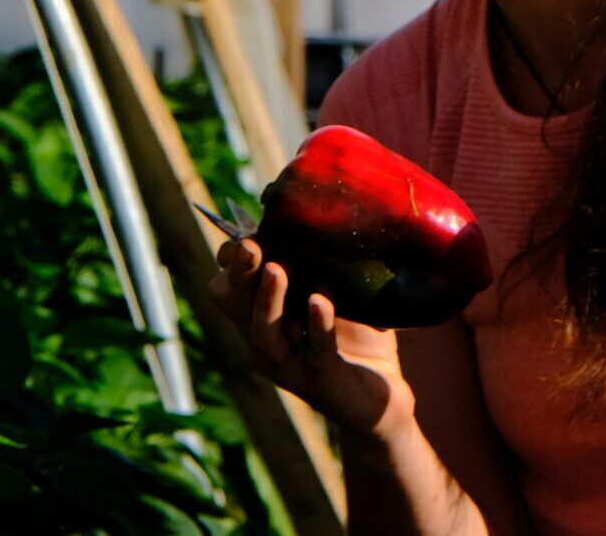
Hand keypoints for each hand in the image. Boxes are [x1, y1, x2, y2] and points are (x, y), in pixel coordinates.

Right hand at [209, 237, 414, 436]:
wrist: (380, 398)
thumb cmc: (352, 340)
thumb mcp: (334, 294)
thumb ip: (322, 262)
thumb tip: (325, 207)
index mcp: (259, 319)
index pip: (226, 287)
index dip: (229, 261)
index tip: (247, 232)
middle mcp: (263, 342)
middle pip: (234, 305)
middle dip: (239, 274)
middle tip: (250, 245)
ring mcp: (289, 364)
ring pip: (263, 332)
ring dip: (268, 300)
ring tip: (276, 269)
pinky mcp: (322, 379)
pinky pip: (315, 350)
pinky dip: (317, 325)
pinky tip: (321, 303)